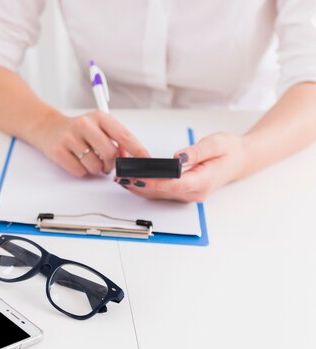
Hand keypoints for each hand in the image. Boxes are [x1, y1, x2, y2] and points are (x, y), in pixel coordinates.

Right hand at [32, 111, 149, 175]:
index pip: (124, 135)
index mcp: (99, 117)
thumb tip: (128, 156)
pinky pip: (79, 171)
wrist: (49, 128)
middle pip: (110, 154)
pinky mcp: (59, 151)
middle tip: (107, 164)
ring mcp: (70, 138)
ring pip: (95, 166)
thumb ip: (115, 139)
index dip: (137, 150)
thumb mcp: (99, 127)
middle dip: (111, 164)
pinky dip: (82, 171)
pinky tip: (77, 161)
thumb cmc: (79, 130)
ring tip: (90, 160)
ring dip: (96, 169)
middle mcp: (84, 125)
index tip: (145, 160)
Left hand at [116, 132, 247, 202]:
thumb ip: (196, 151)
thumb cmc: (229, 151)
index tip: (136, 176)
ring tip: (120, 173)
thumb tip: (177, 158)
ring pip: (157, 194)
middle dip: (138, 182)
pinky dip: (143, 184)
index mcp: (203, 181)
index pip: (174, 184)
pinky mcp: (180, 193)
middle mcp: (193, 193)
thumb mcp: (216, 144)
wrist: (238, 160)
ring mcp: (186, 196)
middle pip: (160, 192)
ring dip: (137, 185)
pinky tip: (131, 176)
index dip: (153, 182)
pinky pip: (159, 192)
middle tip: (120, 172)